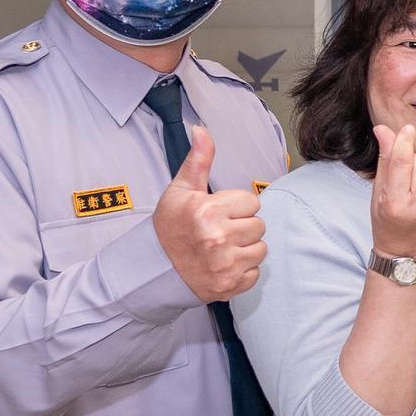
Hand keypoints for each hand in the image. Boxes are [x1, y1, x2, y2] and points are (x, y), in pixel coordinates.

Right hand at [153, 124, 265, 300]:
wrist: (154, 268)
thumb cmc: (170, 226)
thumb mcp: (180, 190)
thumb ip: (198, 160)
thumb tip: (202, 129)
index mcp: (208, 211)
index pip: (252, 202)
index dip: (237, 206)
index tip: (218, 213)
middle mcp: (218, 238)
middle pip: (259, 226)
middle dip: (243, 226)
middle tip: (219, 231)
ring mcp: (225, 265)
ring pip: (261, 249)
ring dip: (246, 248)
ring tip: (222, 248)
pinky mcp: (230, 286)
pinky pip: (255, 272)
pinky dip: (243, 270)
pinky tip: (223, 265)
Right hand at [369, 124, 415, 260]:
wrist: (408, 249)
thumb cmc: (389, 218)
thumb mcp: (380, 190)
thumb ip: (385, 158)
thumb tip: (383, 129)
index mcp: (396, 202)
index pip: (403, 161)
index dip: (404, 140)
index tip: (407, 130)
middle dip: (415, 162)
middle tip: (409, 180)